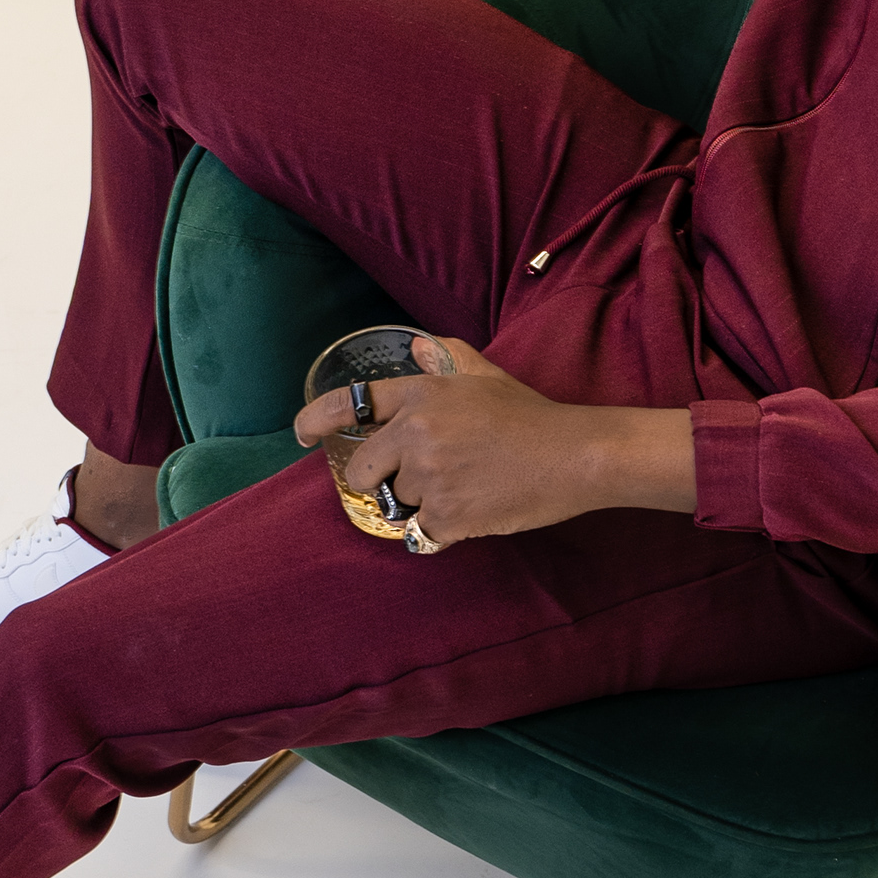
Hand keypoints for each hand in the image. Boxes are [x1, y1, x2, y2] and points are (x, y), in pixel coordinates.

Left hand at [289, 336, 698, 547]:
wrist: (577, 455)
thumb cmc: (534, 416)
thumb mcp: (490, 378)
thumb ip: (448, 359)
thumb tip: (415, 345)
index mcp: (425, 395)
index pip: (354, 403)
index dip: (317, 419)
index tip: (300, 434)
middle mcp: (418, 433)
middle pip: (364, 470)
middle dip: (384, 477)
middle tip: (426, 476)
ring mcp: (430, 476)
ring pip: (398, 501)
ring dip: (424, 501)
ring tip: (468, 487)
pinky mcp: (446, 514)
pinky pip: (421, 532)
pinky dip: (443, 528)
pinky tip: (475, 510)